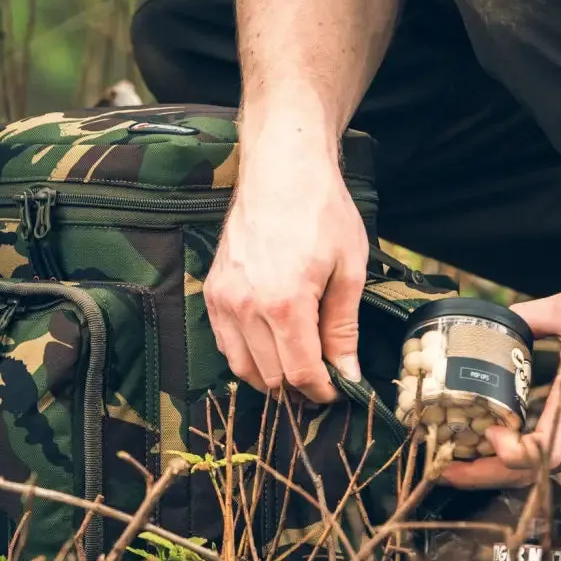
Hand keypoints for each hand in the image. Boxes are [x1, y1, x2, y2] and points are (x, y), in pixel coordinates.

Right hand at [204, 120, 368, 403]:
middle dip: (298, 388)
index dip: (322, 391)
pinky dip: (245, 355)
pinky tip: (268, 344)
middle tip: (322, 379)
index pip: (300, 373)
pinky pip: (224, 341)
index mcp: (284, 304)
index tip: (338, 391)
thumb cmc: (321, 211)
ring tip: (296, 367)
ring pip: (242, 366)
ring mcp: (223, 298)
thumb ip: (342, 328)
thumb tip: (348, 375)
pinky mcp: (212, 289)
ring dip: (269, 376)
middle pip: (269, 377)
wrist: (281, 169)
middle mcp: (246, 307)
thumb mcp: (348, 269)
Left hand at [442, 280, 560, 489]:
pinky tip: (507, 445)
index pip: (547, 452)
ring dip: (507, 470)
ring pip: (552, 467)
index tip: (486, 438)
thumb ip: (527, 316)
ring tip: (466, 460)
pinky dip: (534, 457)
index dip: (512, 456)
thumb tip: (491, 318)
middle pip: (539, 472)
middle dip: (490, 476)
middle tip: (448, 471)